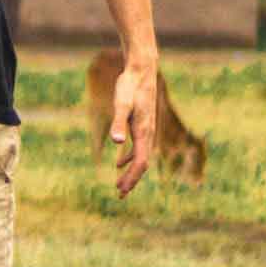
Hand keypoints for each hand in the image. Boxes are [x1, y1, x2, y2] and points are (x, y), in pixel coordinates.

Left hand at [109, 57, 157, 196]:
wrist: (141, 71)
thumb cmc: (129, 87)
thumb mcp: (121, 105)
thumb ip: (118, 123)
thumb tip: (117, 142)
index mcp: (144, 132)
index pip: (140, 163)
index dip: (131, 178)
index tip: (121, 191)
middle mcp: (148, 133)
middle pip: (142, 164)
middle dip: (132, 180)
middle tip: (120, 195)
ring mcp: (146, 129)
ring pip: (140, 157)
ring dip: (130, 172)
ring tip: (120, 185)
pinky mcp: (141, 124)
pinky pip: (138, 147)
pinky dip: (128, 158)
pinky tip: (119, 163)